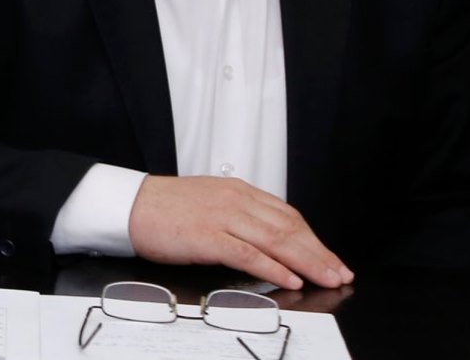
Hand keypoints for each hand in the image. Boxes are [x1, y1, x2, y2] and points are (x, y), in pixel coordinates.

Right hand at [128, 175, 352, 289]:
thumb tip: (270, 239)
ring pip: (276, 240)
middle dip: (319, 253)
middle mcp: (235, 200)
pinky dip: (273, 268)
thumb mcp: (210, 202)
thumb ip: (240, 215)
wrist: (129, 205)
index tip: (331, 258)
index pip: (288, 215)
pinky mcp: (208, 236)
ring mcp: (222, 217)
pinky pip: (248, 254)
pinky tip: (289, 279)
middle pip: (289, 229)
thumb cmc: (166, 208)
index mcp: (238, 190)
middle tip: (340, 273)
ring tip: (326, 278)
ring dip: (306, 262)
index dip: (314, 239)